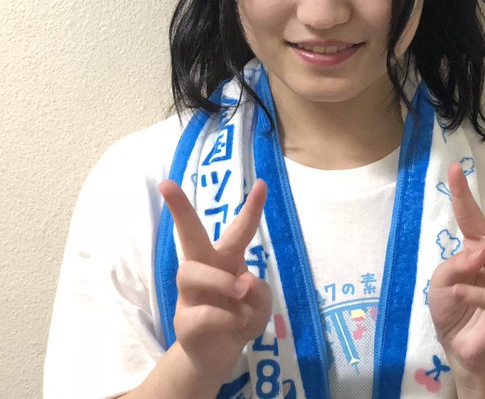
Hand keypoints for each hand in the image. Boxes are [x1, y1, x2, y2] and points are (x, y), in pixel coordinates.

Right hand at [159, 179, 272, 381]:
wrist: (219, 356)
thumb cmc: (239, 317)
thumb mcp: (260, 305)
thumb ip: (259, 292)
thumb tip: (243, 282)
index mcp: (227, 258)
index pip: (239, 229)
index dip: (252, 207)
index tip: (263, 183)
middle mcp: (205, 268)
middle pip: (188, 234)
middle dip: (179, 208)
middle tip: (166, 184)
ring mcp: (189, 294)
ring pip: (191, 271)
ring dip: (221, 280)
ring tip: (241, 293)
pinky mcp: (184, 321)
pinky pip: (201, 312)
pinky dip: (226, 316)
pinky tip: (236, 323)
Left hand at [427, 155, 484, 380]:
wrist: (461, 349)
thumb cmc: (452, 308)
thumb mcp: (441, 280)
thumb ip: (457, 263)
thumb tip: (484, 253)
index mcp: (479, 246)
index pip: (471, 213)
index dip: (461, 190)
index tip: (453, 166)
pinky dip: (479, 292)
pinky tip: (462, 293)